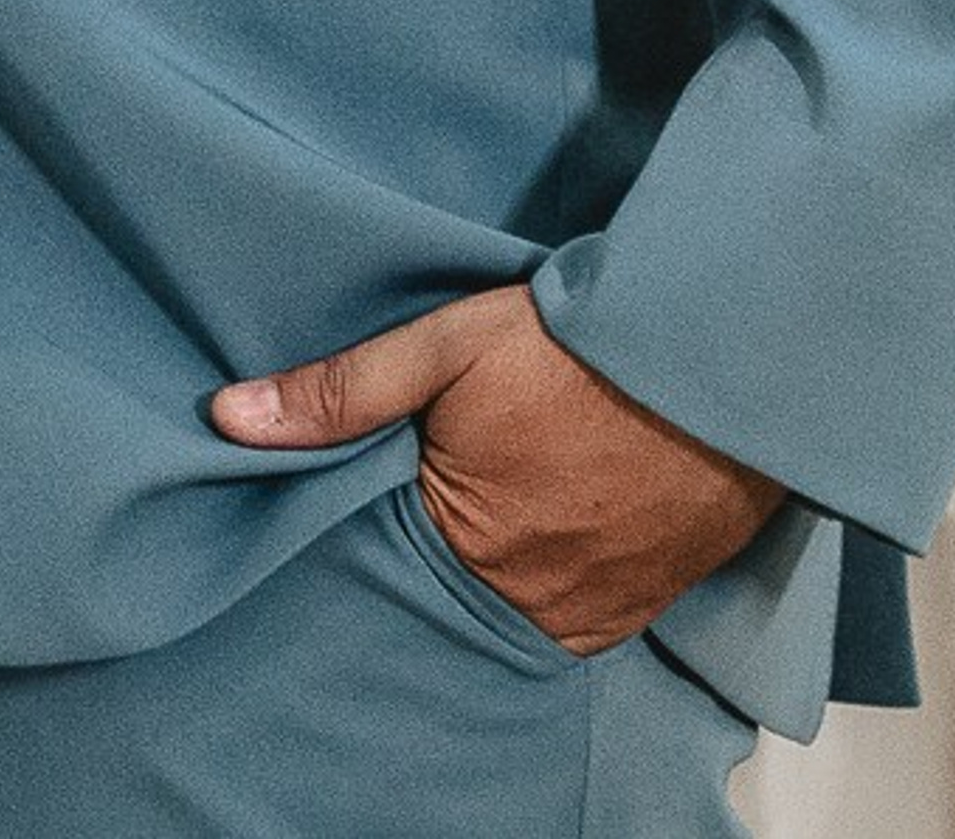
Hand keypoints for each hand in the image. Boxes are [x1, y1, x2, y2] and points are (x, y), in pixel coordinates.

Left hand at [212, 285, 785, 654]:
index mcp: (468, 546)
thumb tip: (227, 419)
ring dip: (496, 554)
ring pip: (511, 597)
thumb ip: (342, 389)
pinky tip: (548, 509)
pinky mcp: (644, 601)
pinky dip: (551, 568)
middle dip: (431, 538)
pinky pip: (574, 604)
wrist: (727, 363)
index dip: (364, 515)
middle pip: (449, 583)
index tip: (359, 481)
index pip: (380, 557)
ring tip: (495, 487)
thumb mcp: (448, 345)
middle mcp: (532, 601)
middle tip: (435, 476)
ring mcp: (595, 610)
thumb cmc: (585, 349)